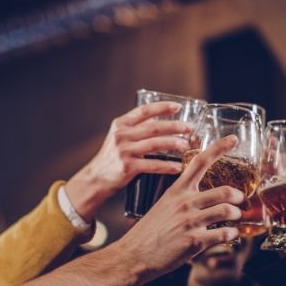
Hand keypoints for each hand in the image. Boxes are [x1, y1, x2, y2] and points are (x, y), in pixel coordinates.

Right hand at [65, 102, 192, 220]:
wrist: (96, 178)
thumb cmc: (112, 157)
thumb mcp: (119, 137)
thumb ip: (136, 128)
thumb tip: (159, 118)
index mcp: (121, 124)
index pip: (144, 110)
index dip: (162, 107)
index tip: (178, 107)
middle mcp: (122, 135)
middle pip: (154, 127)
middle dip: (175, 126)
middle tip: (189, 128)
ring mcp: (124, 151)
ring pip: (155, 144)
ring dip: (174, 144)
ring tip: (186, 145)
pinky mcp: (128, 167)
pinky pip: (153, 165)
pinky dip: (167, 165)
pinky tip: (177, 166)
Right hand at [116, 135, 243, 281]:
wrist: (134, 255)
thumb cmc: (149, 232)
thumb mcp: (163, 206)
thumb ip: (182, 199)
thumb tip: (204, 200)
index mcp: (176, 191)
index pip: (199, 162)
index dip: (219, 148)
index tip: (234, 139)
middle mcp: (184, 203)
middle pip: (224, 191)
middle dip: (239, 197)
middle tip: (241, 201)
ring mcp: (189, 222)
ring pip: (227, 211)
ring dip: (237, 215)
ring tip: (236, 218)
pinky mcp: (194, 241)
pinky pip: (223, 233)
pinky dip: (232, 234)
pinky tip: (230, 234)